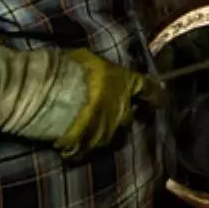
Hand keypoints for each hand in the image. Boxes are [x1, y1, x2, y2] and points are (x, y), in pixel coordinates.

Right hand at [0, 46, 158, 158]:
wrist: (46, 94)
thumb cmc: (67, 69)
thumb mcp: (86, 60)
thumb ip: (99, 72)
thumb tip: (97, 73)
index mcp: (124, 84)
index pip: (148, 89)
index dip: (156, 94)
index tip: (162, 100)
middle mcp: (121, 110)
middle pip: (127, 117)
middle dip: (121, 114)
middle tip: (107, 110)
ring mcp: (105, 131)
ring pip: (109, 134)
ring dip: (101, 129)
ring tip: (85, 124)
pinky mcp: (87, 146)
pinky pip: (87, 147)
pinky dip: (81, 144)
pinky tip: (70, 141)